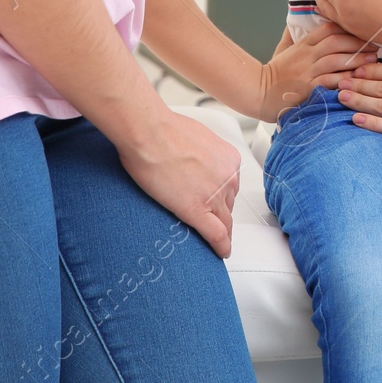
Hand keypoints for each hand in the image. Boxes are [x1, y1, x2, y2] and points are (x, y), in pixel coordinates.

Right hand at [116, 108, 244, 259]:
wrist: (150, 133)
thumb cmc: (163, 129)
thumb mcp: (195, 136)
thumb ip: (201, 153)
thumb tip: (192, 159)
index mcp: (228, 158)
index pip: (231, 186)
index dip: (223, 198)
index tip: (218, 204)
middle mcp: (227, 177)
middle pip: (228, 204)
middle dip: (221, 214)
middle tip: (212, 222)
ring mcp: (215, 195)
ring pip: (224, 221)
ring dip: (221, 231)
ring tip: (215, 241)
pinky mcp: (198, 211)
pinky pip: (216, 235)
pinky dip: (221, 247)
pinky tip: (221, 253)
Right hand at [261, 21, 376, 121]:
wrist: (257, 92)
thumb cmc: (274, 73)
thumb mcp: (284, 48)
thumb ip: (294, 34)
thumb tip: (300, 19)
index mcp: (303, 44)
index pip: (328, 28)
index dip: (347, 27)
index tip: (363, 30)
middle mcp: (307, 55)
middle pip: (336, 41)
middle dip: (358, 41)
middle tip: (376, 44)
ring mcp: (308, 71)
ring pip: (336, 59)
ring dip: (357, 59)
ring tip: (373, 59)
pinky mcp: (308, 88)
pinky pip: (330, 81)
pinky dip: (346, 79)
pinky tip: (359, 79)